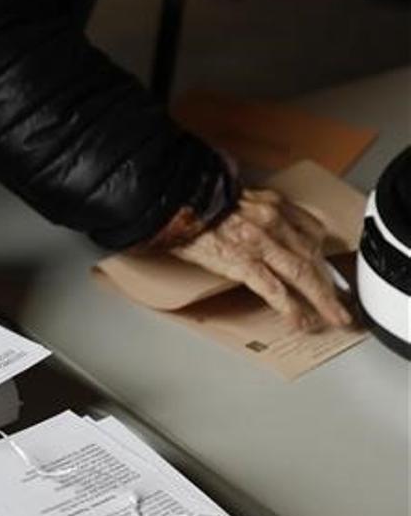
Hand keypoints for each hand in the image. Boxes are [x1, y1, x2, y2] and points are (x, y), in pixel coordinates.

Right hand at [170, 189, 351, 329]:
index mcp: (271, 204)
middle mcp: (273, 221)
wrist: (172, 197)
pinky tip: (300, 320)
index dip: (322, 254)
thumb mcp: (233, 195)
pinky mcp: (243, 262)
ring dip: (322, 300)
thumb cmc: (195, 199)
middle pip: (313, 256)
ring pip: (303, 274)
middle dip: (331, 284)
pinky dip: (291, 307)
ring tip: (333, 318)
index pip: (311, 230)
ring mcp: (260, 243)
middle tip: (342, 304)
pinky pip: (274, 289)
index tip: (325, 267)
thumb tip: (252, 227)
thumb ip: (251, 210)